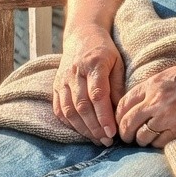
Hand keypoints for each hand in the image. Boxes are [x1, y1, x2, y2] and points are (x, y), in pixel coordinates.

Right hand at [53, 25, 124, 144]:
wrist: (81, 36)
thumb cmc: (104, 51)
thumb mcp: (117, 63)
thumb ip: (117, 87)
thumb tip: (120, 113)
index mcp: (94, 64)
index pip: (97, 95)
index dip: (104, 116)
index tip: (112, 132)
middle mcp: (75, 72)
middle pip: (82, 105)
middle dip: (95, 127)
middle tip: (107, 141)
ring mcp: (62, 80)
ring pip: (69, 110)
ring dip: (83, 129)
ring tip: (97, 139)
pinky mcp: (56, 86)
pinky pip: (59, 109)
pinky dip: (69, 123)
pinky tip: (82, 131)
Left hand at [115, 58, 175, 147]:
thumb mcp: (174, 72)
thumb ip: (155, 86)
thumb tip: (142, 99)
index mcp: (154, 83)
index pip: (124, 102)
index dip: (119, 114)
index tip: (121, 120)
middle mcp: (156, 100)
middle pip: (128, 122)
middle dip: (124, 132)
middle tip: (126, 137)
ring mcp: (168, 116)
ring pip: (141, 136)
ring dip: (140, 140)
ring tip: (143, 141)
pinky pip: (158, 143)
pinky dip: (155, 145)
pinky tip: (159, 141)